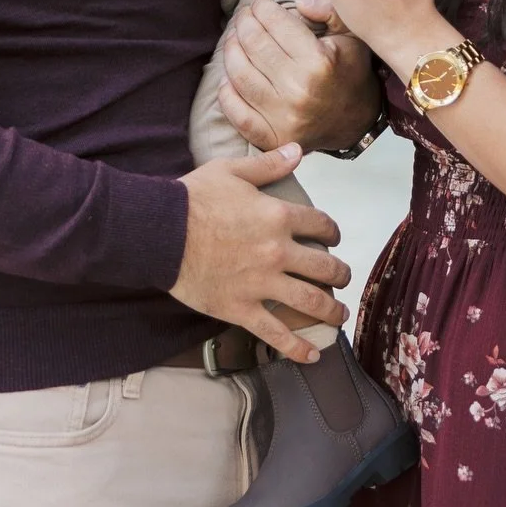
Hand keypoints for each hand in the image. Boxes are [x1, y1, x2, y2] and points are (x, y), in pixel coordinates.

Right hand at [171, 145, 350, 362]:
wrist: (161, 232)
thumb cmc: (194, 198)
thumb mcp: (232, 170)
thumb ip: (269, 163)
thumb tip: (298, 150)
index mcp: (278, 216)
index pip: (320, 224)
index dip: (332, 231)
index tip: (333, 237)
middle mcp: (277, 252)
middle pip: (324, 267)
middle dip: (340, 274)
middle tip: (344, 278)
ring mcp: (262, 284)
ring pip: (309, 302)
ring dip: (331, 312)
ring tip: (340, 316)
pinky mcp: (242, 309)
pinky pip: (276, 333)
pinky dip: (296, 348)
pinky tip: (312, 356)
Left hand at [218, 0, 381, 153]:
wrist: (357, 122)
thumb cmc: (351, 73)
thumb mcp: (353, 34)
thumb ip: (330, 8)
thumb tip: (298, 0)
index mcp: (319, 62)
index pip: (276, 23)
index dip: (262, 6)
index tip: (259, 1)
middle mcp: (298, 89)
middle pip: (254, 45)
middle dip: (244, 22)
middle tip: (244, 15)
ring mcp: (283, 116)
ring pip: (240, 75)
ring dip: (230, 50)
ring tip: (233, 38)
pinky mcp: (272, 136)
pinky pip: (237, 113)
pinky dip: (226, 93)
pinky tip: (227, 77)